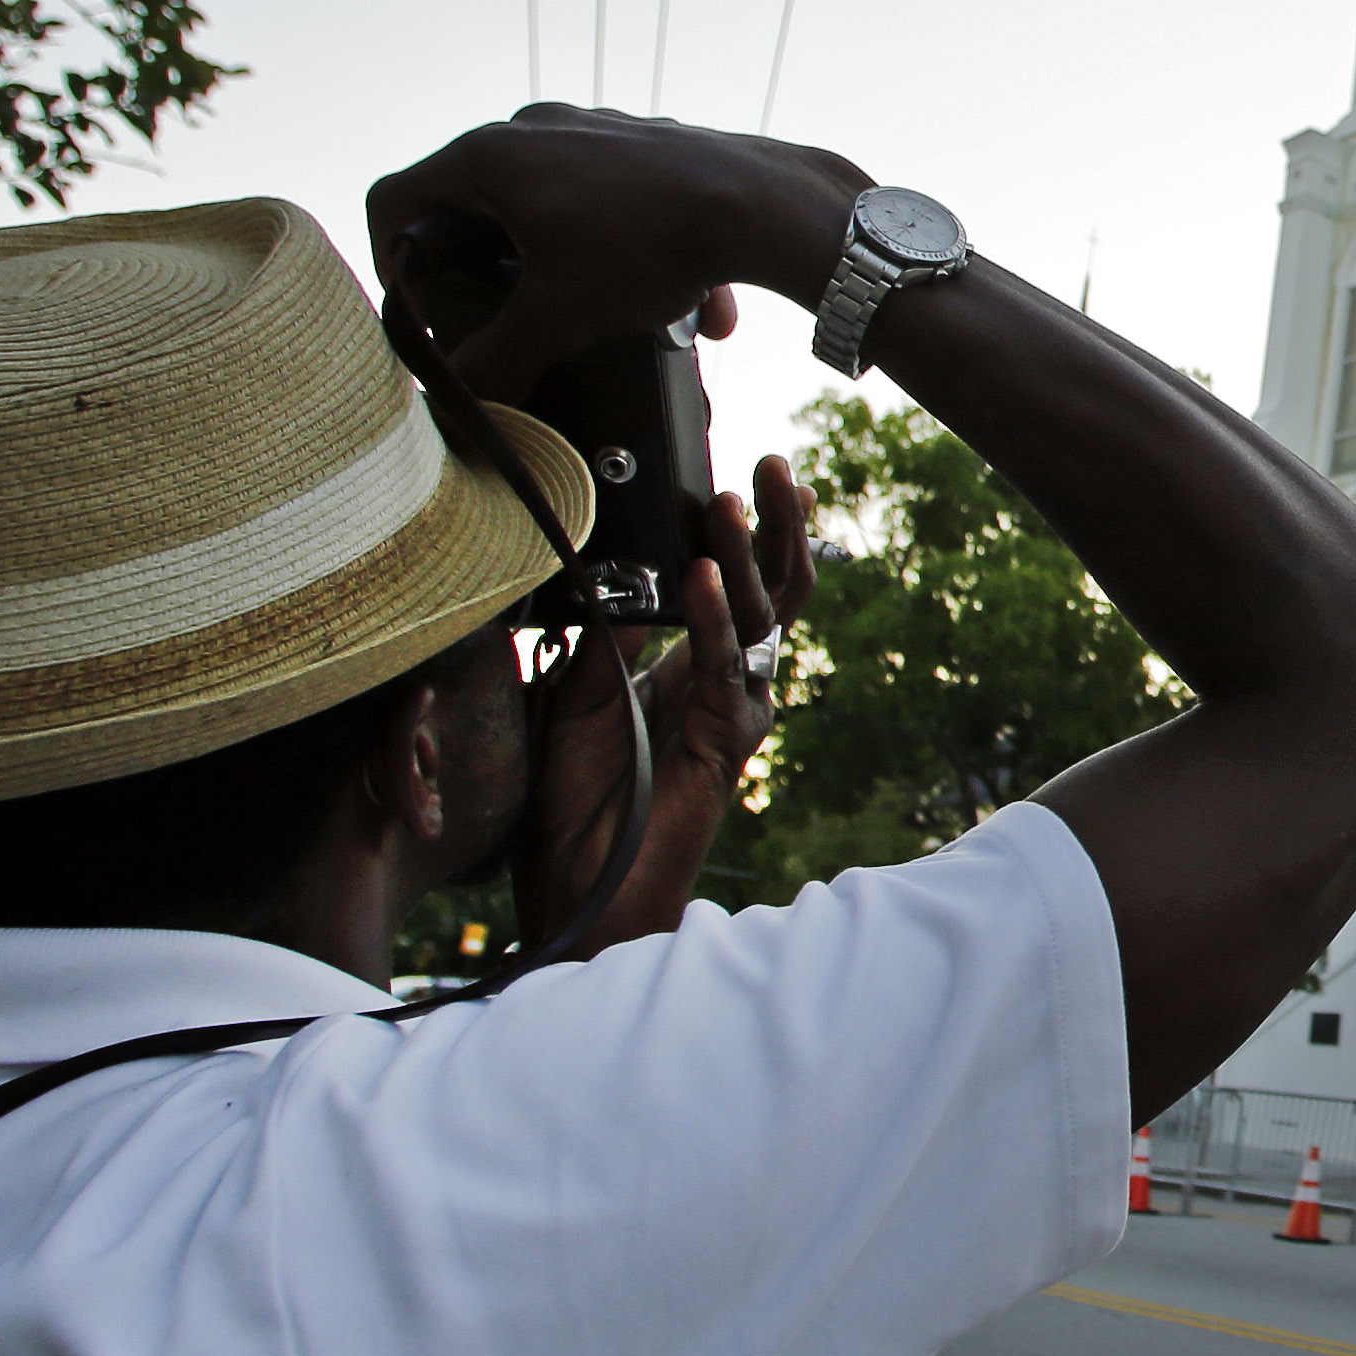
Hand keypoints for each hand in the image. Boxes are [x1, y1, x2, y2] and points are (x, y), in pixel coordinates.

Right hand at [366, 106, 868, 403]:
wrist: (765, 202)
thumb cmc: (647, 246)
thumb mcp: (557, 318)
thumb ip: (494, 359)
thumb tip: (458, 399)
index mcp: (488, 156)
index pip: (396, 202)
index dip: (394, 267)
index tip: (427, 316)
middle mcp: (533, 128)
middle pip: (473, 208)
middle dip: (486, 277)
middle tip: (501, 325)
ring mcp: (592, 131)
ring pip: (549, 209)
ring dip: (564, 274)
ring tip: (600, 325)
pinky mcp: (646, 147)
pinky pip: (611, 205)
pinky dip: (627, 258)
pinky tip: (684, 313)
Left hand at [514, 462, 818, 953]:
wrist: (580, 889)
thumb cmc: (579, 799)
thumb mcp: (578, 691)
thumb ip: (605, 630)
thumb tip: (619, 561)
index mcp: (698, 665)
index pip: (742, 582)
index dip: (756, 530)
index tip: (756, 473)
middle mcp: (729, 683)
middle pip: (774, 590)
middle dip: (777, 525)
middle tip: (773, 465)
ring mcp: (734, 713)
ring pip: (757, 620)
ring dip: (741, 556)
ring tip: (727, 501)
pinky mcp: (723, 746)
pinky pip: (721, 670)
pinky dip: (707, 619)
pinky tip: (698, 575)